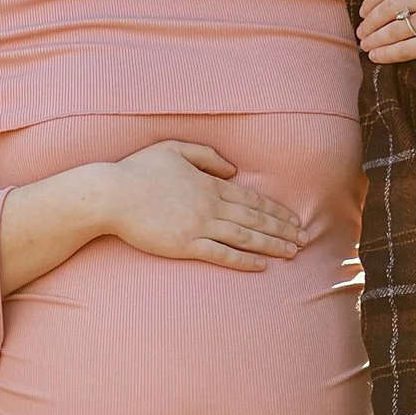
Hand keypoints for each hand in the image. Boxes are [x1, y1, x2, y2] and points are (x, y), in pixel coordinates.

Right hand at [91, 140, 307, 271]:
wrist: (110, 195)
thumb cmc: (138, 170)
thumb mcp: (174, 149)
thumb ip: (207, 156)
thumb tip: (234, 170)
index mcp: (210, 183)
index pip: (252, 199)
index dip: (277, 211)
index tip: (295, 220)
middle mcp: (210, 205)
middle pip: (256, 220)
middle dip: (284, 230)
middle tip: (306, 239)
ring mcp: (198, 226)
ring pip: (245, 238)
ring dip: (272, 246)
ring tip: (292, 253)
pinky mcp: (185, 245)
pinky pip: (221, 254)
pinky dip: (244, 260)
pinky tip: (261, 265)